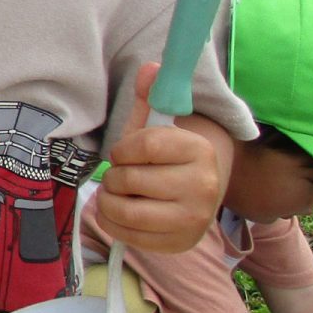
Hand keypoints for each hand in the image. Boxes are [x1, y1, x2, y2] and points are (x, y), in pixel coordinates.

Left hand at [97, 64, 224, 253]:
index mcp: (198, 150)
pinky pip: (124, 234)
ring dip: (109, 199)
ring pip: (123, 209)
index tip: (126, 152)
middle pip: (128, 179)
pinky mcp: (178, 244)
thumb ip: (151, 98)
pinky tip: (120, 212)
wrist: (198, 196)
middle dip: (114, 175)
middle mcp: (202, 186)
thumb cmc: (168, 158)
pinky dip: (111, 222)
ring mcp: (192, 219)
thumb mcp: (159, 126)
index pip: (141, 145)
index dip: (122, 149)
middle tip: (123, 175)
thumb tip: (149, 68)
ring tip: (119, 193)